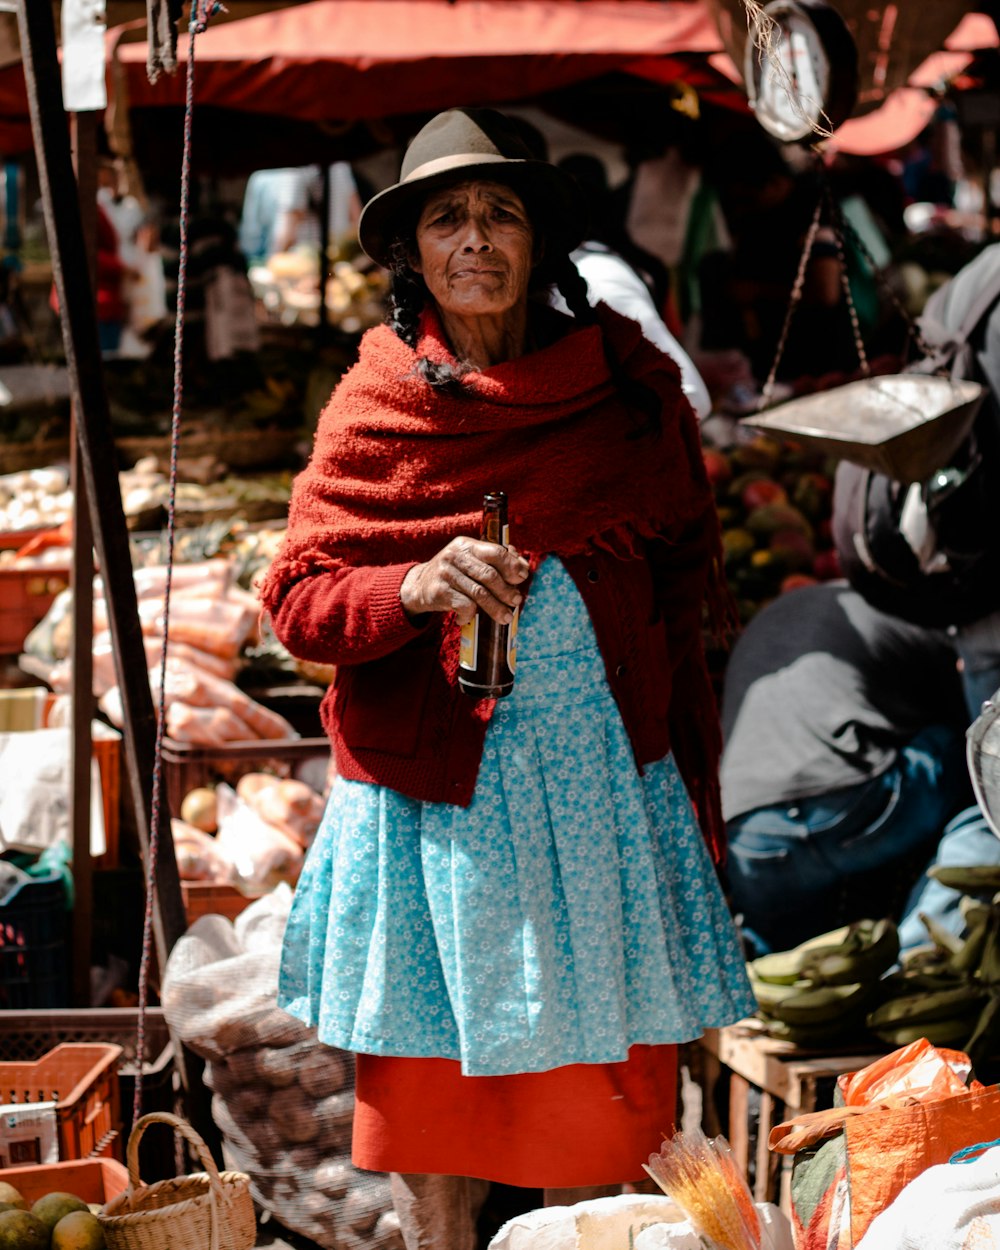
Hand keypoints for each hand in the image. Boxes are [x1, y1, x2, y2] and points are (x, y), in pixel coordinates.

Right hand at [400, 537, 528, 624]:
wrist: (419, 586)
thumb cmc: (455, 574)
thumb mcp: (472, 561)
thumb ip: (497, 561)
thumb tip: (523, 567)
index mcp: (467, 544)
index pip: (495, 551)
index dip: (512, 565)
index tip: (522, 577)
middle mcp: (455, 555)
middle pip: (489, 575)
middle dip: (506, 591)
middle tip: (516, 601)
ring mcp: (445, 573)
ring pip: (479, 593)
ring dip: (496, 608)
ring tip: (506, 617)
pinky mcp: (439, 591)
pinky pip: (464, 605)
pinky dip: (471, 614)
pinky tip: (469, 617)